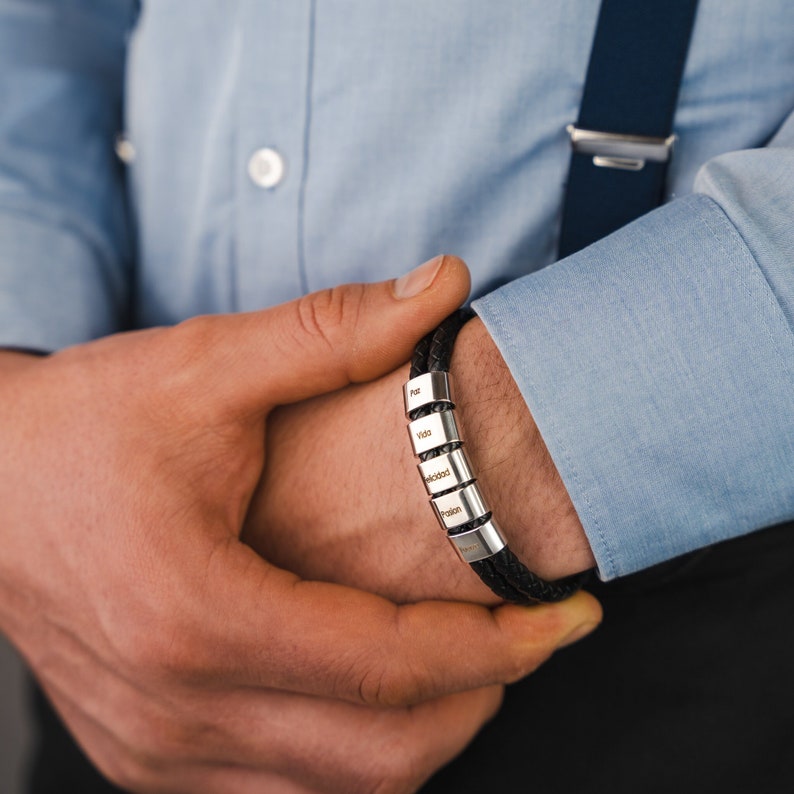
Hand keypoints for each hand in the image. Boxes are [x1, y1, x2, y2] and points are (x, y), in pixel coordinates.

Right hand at [0, 256, 599, 792]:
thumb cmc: (84, 424)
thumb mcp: (207, 365)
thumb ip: (335, 330)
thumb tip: (445, 281)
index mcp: (197, 611)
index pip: (392, 665)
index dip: (501, 644)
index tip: (566, 614)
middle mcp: (175, 704)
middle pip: (383, 753)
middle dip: (481, 696)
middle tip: (527, 633)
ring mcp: (156, 747)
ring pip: (342, 791)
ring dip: (427, 731)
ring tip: (468, 657)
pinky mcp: (147, 754)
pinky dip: (356, 752)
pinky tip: (380, 689)